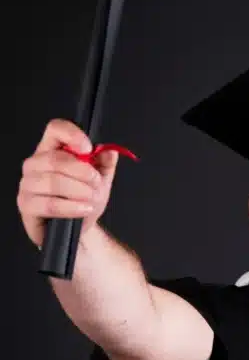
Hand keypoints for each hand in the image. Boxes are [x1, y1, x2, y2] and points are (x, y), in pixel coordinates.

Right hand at [17, 119, 119, 248]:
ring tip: (91, 199)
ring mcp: (27, 184)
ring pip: (53, 182)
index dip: (72, 135)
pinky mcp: (26, 205)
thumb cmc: (83, 202)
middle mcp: (35, 164)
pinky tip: (83, 209)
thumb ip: (105, 165)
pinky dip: (71, 207)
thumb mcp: (100, 181)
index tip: (89, 148)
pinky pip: (49, 204)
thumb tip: (110, 152)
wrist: (79, 230)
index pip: (55, 129)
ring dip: (79, 191)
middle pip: (55, 158)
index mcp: (51, 150)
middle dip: (83, 172)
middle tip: (96, 183)